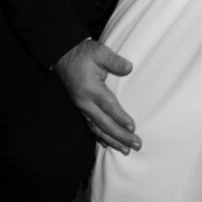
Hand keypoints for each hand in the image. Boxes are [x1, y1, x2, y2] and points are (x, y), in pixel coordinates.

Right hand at [53, 38, 140, 154]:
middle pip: (104, 123)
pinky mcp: (81, 108)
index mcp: (90, 89)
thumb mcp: (100, 51)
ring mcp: (82, 107)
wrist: (64, 56)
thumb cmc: (84, 54)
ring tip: (125, 150)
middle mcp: (85, 102)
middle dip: (120, 136)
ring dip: (112, 140)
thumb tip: (129, 68)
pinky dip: (100, 136)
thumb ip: (114, 60)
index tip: (132, 128)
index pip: (108, 106)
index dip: (120, 118)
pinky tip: (108, 144)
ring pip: (97, 128)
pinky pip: (91, 126)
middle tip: (136, 144)